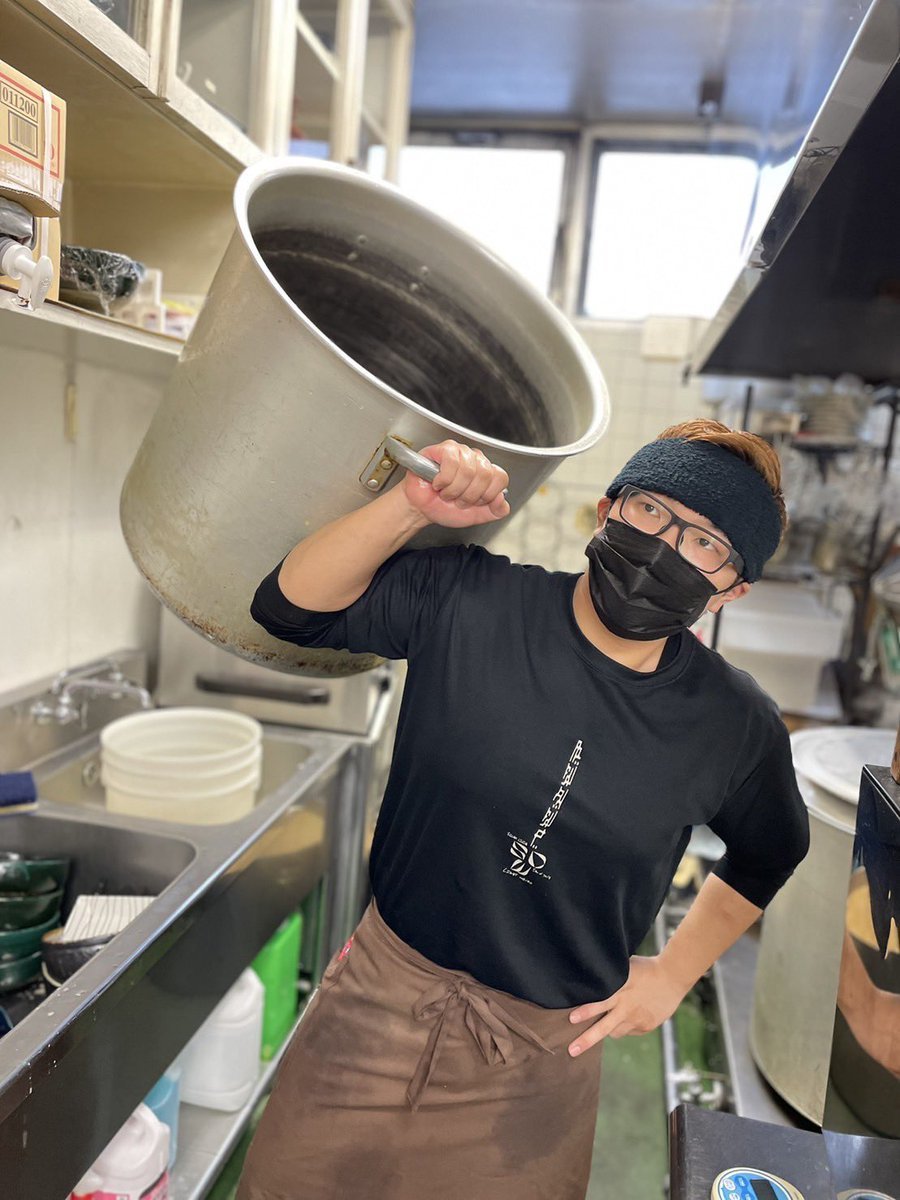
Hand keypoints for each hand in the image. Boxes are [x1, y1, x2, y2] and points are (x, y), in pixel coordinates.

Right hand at [403, 439, 509, 528]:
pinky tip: (438, 482)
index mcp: (486, 472)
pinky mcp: (444, 449)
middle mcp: (476, 459)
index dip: (487, 495)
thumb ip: (495, 511)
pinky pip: (451, 462)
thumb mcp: (476, 515)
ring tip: (446, 492)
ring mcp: (461, 452)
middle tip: (457, 499)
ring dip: (453, 489)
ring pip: (468, 470)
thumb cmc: (444, 507)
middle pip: (485, 475)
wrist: (422, 509)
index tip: (474, 502)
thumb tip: (502, 501)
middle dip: (468, 495)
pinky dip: (443, 480)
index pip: (500, 477)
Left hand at [567, 955, 686, 1056]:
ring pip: (615, 1033)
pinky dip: (626, 1026)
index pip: (599, 1004)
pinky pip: (630, 1031)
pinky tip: (630, 1015)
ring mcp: (637, 1020)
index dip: (585, 1012)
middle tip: (572, 1050)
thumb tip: (593, 980)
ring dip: (607, 1030)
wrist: (673, 977)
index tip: (571, 1018)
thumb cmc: (646, 968)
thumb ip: (611, 978)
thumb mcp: (626, 968)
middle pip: (603, 1027)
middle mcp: (627, 1008)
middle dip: (586, 1040)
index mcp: (621, 991)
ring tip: (604, 1024)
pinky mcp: (646, 1026)